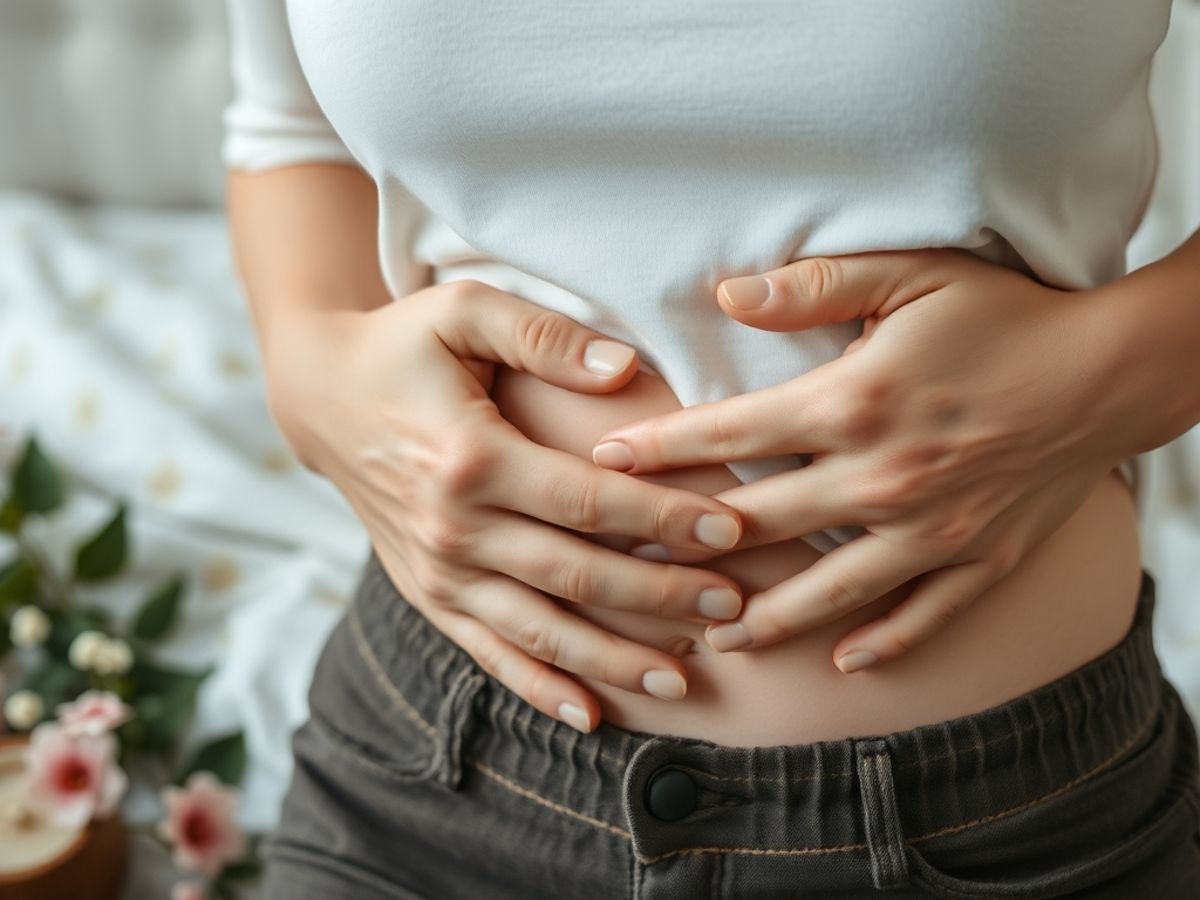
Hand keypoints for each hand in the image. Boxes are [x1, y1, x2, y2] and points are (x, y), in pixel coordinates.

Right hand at [262, 280, 747, 732]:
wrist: (322, 396)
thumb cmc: (403, 345)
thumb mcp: (464, 309)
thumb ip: (545, 336)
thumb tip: (626, 368)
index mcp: (471, 458)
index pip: (589, 501)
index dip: (664, 517)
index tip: (730, 528)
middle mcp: (453, 528)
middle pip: (577, 575)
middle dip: (661, 595)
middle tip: (732, 607)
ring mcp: (438, 572)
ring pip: (541, 631)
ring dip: (615, 659)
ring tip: (684, 676)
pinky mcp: (428, 595)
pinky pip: (490, 652)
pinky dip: (540, 688)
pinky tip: (592, 716)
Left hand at [589, 250, 1126, 671]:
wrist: (1114, 368)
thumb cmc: (1009, 313)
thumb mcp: (910, 275)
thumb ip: (814, 286)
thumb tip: (727, 295)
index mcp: (853, 404)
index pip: (729, 433)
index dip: (658, 450)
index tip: (603, 464)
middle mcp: (882, 478)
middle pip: (760, 524)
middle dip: (685, 544)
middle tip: (626, 563)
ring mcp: (932, 529)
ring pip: (828, 590)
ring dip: (764, 617)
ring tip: (712, 635)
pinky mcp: (981, 558)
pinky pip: (922, 616)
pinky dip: (882, 640)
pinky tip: (844, 661)